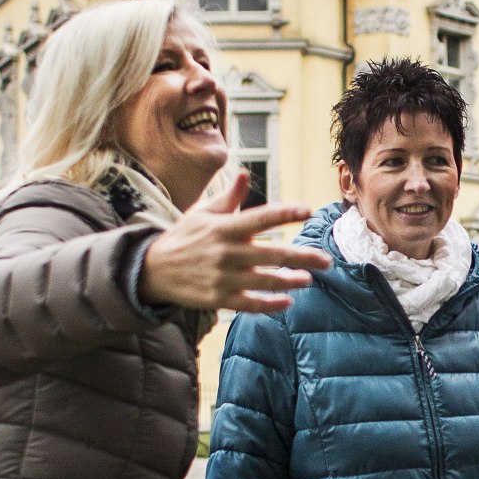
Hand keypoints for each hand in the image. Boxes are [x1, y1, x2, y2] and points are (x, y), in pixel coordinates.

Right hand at [137, 170, 333, 312]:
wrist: (152, 269)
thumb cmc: (185, 236)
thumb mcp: (203, 213)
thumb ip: (229, 198)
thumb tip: (245, 174)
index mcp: (225, 227)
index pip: (261, 218)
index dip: (285, 213)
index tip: (307, 211)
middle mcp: (226, 252)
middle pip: (272, 254)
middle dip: (302, 257)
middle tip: (326, 260)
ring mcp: (223, 278)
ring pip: (265, 281)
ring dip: (290, 281)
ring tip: (308, 279)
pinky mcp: (219, 299)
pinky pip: (250, 304)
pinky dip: (270, 304)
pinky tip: (287, 302)